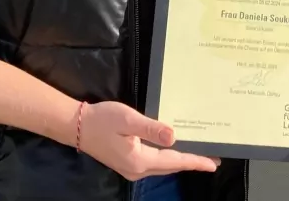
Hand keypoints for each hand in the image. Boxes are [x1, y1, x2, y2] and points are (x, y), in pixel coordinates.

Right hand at [77, 101, 219, 180]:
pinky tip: (173, 150)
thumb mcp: (128, 119)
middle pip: (171, 167)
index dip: (195, 161)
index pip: (174, 161)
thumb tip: (174, 136)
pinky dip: (168, 158)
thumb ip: (151, 128)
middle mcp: (137, 170)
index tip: (213, 163)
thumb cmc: (102, 120)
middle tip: (212, 158)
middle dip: (191, 162)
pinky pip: (154, 163)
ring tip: (198, 154)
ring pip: (162, 166)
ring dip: (180, 161)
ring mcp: (131, 169)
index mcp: (139, 160)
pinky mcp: (127, 163)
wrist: (76, 126)